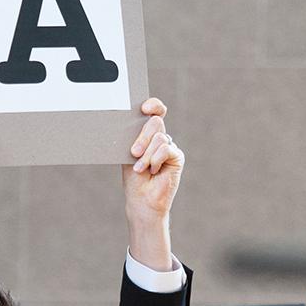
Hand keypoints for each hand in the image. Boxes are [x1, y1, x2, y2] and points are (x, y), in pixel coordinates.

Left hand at [123, 98, 183, 220]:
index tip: (143, 108)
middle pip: (155, 122)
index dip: (153, 105)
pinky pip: (166, 149)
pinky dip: (156, 160)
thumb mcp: (129, 155)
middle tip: (134, 152)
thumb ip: (134, 138)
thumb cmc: (134, 179)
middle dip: (142, 138)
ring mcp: (169, 147)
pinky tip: (153, 170)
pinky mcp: (177, 157)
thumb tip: (138, 122)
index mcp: (146, 134)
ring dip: (146, 154)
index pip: (154, 112)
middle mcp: (159, 138)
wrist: (142, 200)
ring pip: (159, 137)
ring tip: (141, 168)